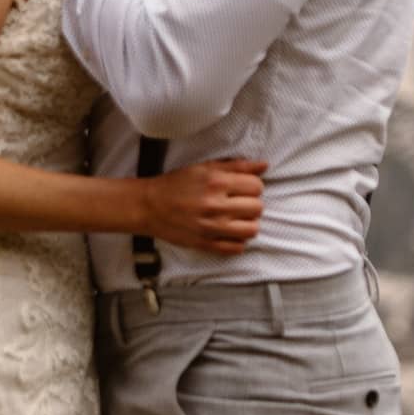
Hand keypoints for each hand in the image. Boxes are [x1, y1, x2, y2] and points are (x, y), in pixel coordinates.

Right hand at [142, 158, 266, 254]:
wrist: (149, 206)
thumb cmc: (177, 184)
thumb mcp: (205, 167)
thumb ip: (237, 166)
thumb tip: (264, 166)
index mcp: (216, 182)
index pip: (256, 186)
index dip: (252, 186)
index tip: (242, 188)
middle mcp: (215, 205)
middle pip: (257, 208)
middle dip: (251, 204)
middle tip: (238, 203)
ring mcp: (211, 227)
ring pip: (252, 230)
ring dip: (248, 224)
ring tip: (237, 219)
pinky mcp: (205, 244)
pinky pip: (236, 248)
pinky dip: (237, 242)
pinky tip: (229, 233)